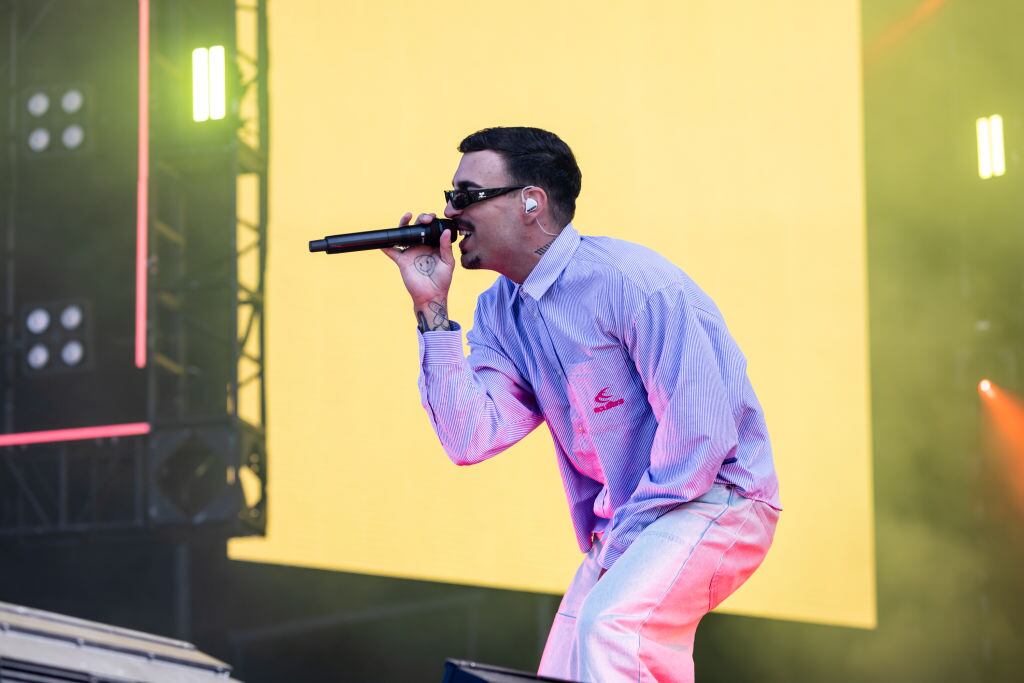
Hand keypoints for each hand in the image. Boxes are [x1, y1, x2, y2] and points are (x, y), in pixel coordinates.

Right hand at [382, 212, 454, 330]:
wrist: (432, 296)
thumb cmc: (442, 281)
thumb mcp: (448, 263)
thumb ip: (446, 247)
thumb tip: (446, 232)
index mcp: (433, 245)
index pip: (430, 229)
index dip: (431, 221)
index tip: (433, 217)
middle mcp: (421, 247)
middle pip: (417, 228)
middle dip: (420, 219)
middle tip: (425, 219)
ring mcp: (411, 253)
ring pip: (404, 235)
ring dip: (403, 224)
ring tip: (407, 217)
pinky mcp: (402, 261)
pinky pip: (392, 252)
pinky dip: (386, 246)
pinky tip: (384, 241)